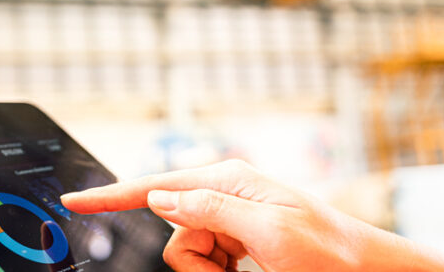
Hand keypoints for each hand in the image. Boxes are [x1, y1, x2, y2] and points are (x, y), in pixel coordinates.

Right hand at [60, 159, 443, 271]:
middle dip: (195, 257)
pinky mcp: (240, 237)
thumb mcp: (268, 232)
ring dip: (211, 268)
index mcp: (231, 180)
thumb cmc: (329, 251)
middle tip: (236, 266)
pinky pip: (206, 259)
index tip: (74, 200)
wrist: (368, 269)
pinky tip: (250, 267)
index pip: (157, 186)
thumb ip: (210, 210)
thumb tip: (162, 198)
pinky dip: (219, 269)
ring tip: (250, 267)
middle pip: (173, 229)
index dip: (112, 195)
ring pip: (188, 250)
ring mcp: (234, 216)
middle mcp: (227, 193)